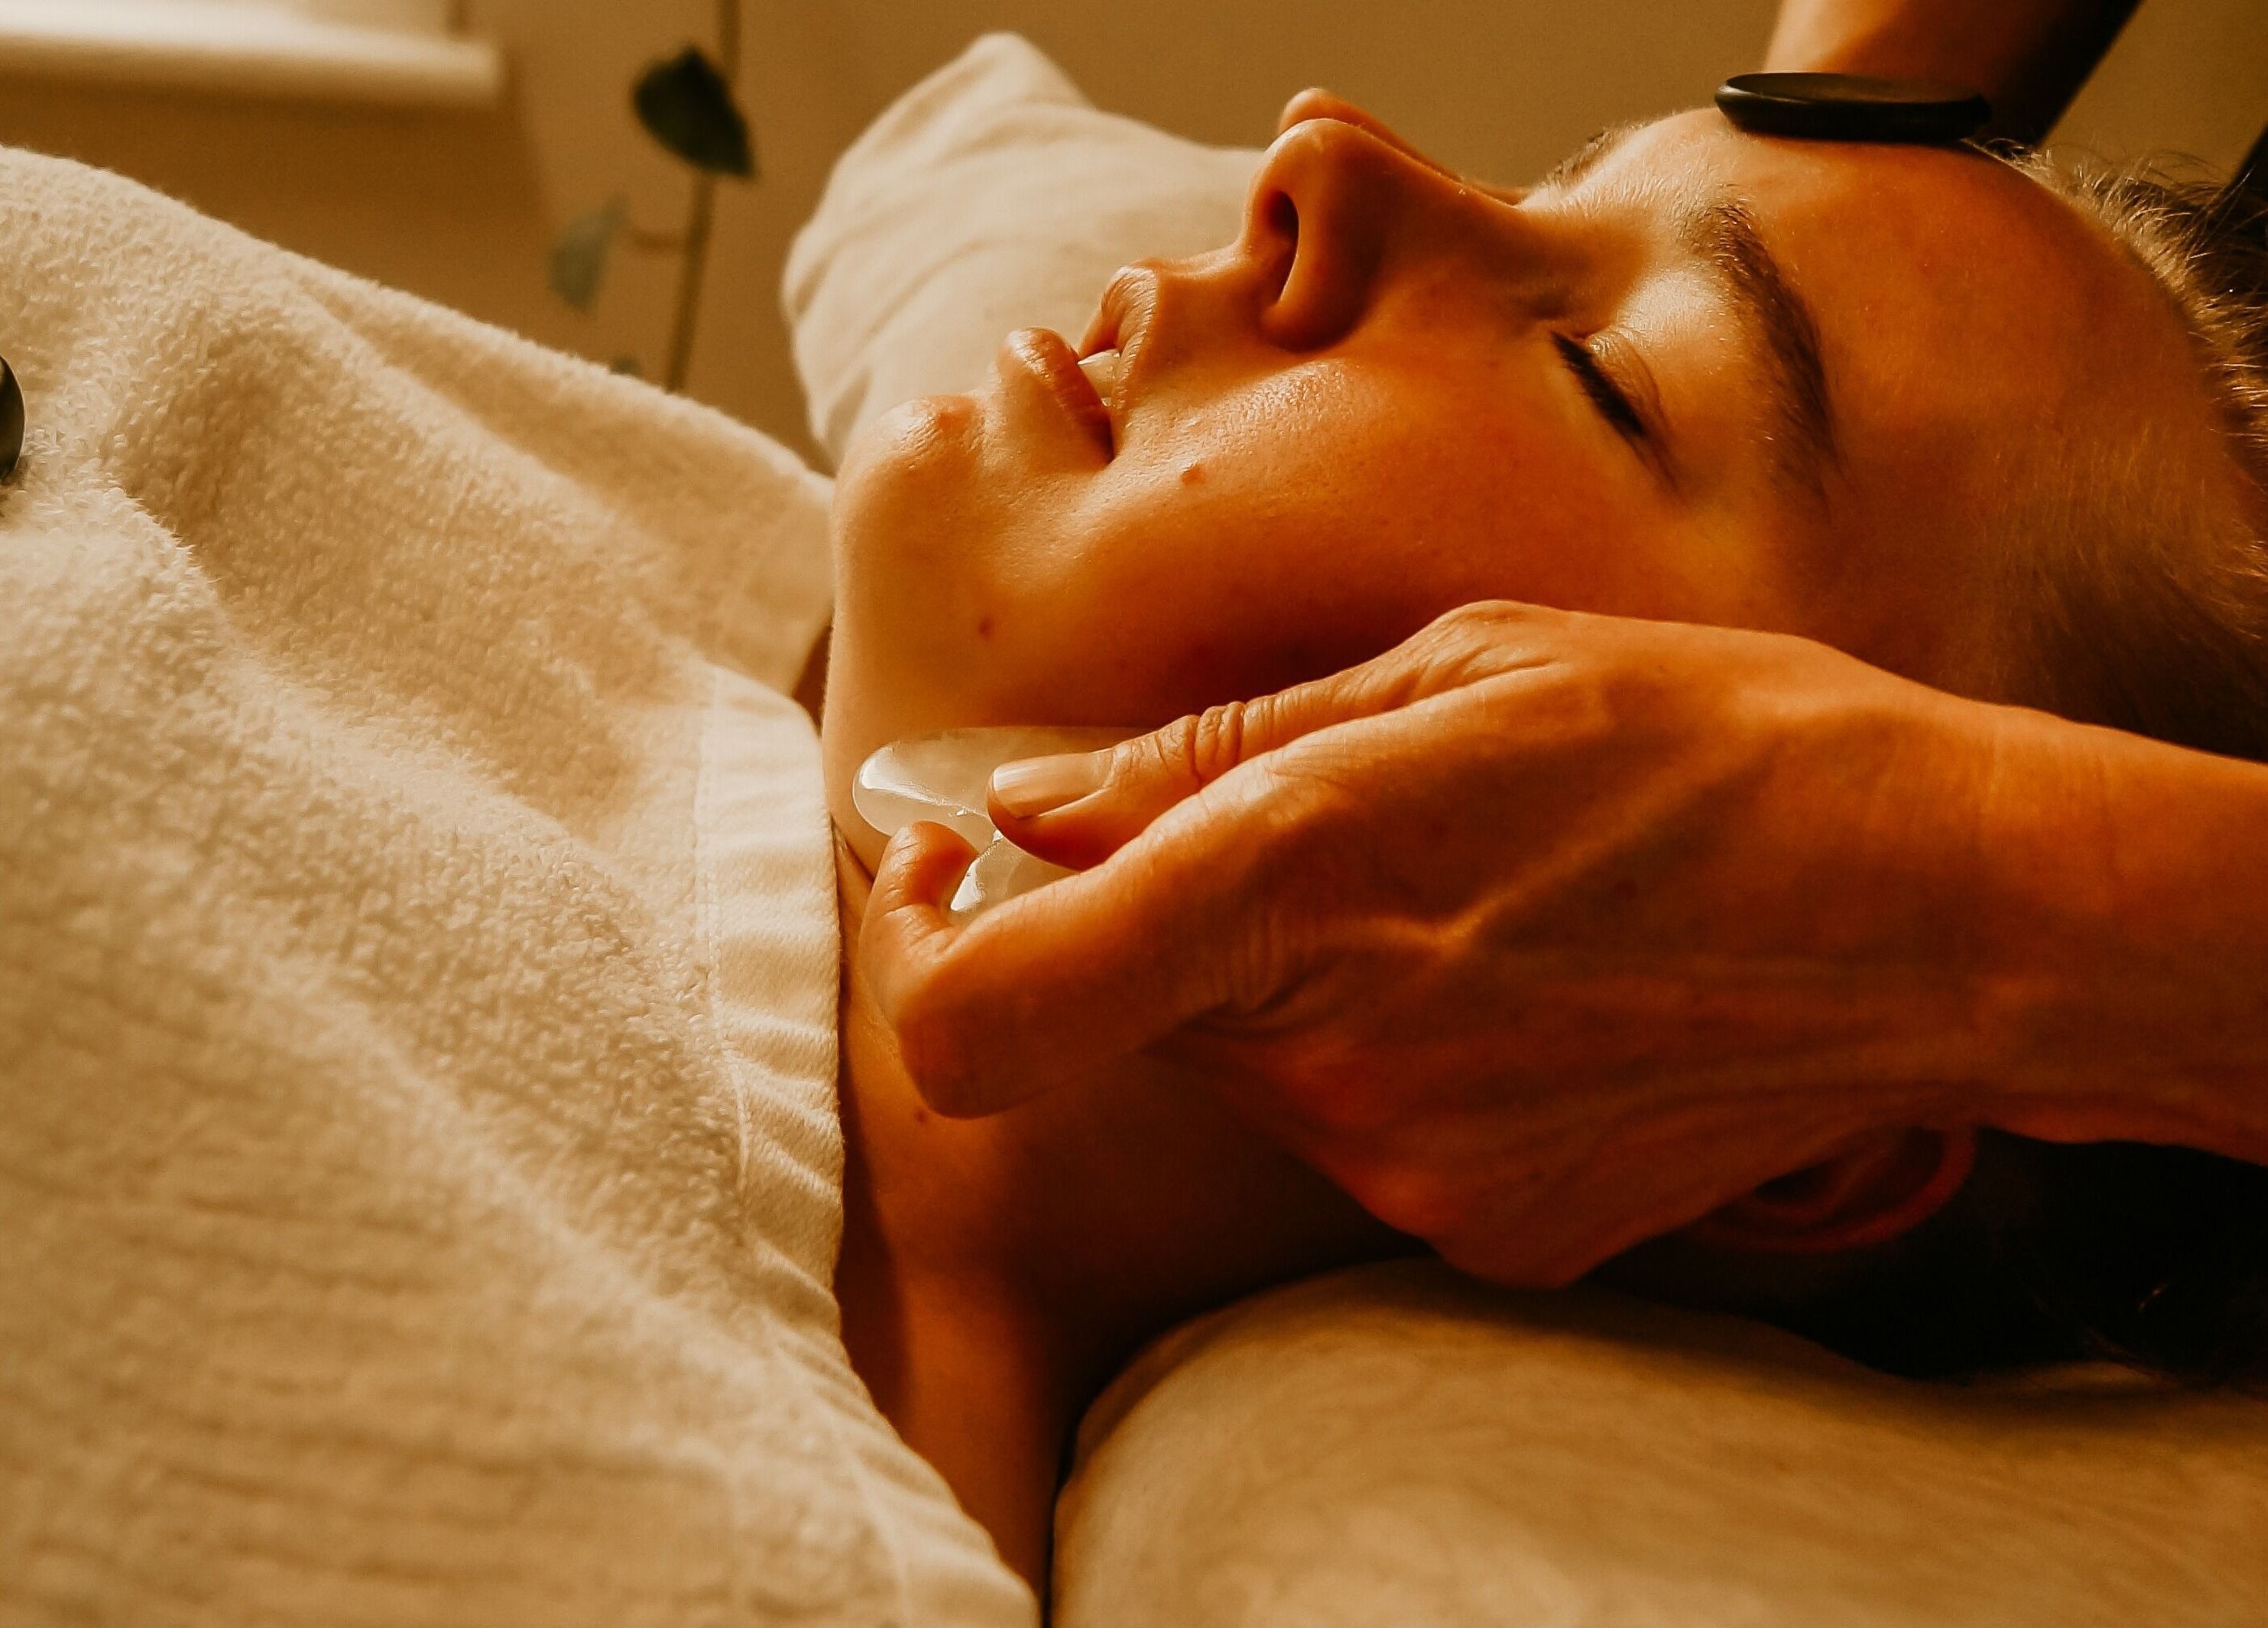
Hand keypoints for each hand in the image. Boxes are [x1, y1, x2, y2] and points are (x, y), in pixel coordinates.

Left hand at [859, 602, 2073, 1285]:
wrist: (1939, 915)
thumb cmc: (1709, 743)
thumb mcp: (1454, 670)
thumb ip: (1207, 755)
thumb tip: (1024, 811)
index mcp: (1297, 879)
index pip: (988, 1013)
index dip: (925, 953)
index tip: (950, 873)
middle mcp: (1330, 1058)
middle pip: (1128, 1012)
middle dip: (1174, 925)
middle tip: (1329, 837)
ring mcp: (1404, 1171)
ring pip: (1248, 1069)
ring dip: (1298, 987)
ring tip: (1470, 902)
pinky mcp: (1478, 1233)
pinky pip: (1355, 1134)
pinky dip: (1393, 1061)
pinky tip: (1528, 992)